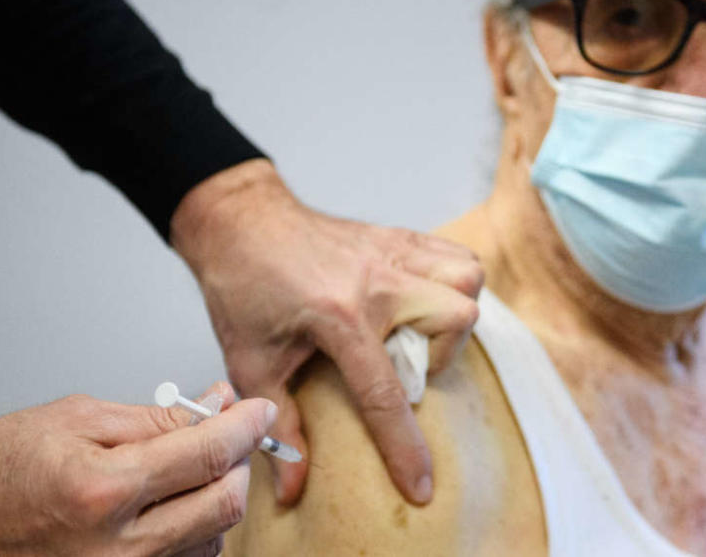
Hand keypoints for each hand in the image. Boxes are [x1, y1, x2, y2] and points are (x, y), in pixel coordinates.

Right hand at [0, 382, 275, 556]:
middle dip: (237, 463)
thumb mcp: (77, 418)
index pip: (209, 454)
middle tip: (226, 436)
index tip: (256, 408)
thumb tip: (216, 403)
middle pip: (224, 505)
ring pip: (211, 540)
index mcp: (104, 490)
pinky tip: (171, 508)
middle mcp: (116, 548)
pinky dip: (192, 533)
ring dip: (215, 499)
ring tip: (187, 471)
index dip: (244, 425)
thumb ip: (157, 417)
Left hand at [171, 159, 483, 505]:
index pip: (385, 393)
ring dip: (453, 313)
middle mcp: (376, 280)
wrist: (238, 219)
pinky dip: (451, 280)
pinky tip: (421, 300)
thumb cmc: (242, 285)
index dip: (404, 448)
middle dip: (443, 355)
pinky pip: (453, 252)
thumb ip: (279, 422)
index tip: (420, 486)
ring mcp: (391, 251)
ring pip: (467, 278)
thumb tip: (294, 485)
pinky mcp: (396, 235)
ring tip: (419, 331)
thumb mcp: (250, 362)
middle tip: (405, 365)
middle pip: (457, 318)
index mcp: (338, 316)